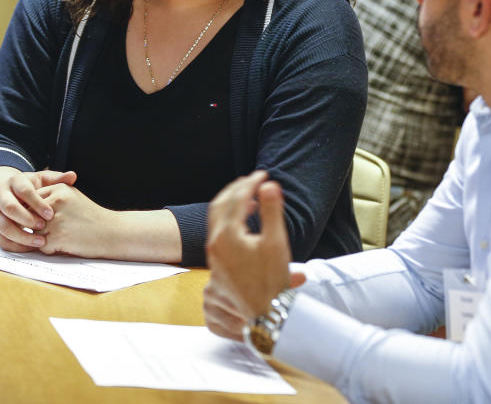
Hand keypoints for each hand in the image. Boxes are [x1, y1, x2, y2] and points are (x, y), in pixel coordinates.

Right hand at [0, 168, 75, 251]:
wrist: (7, 192)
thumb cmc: (30, 186)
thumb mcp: (41, 179)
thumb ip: (56, 178)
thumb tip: (72, 176)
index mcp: (15, 182)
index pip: (24, 191)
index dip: (37, 203)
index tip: (50, 214)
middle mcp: (2, 197)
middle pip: (9, 208)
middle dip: (26, 219)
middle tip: (43, 226)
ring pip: (4, 227)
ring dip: (21, 236)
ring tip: (41, 241)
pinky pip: (2, 240)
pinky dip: (16, 246)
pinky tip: (31, 248)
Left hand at [35, 183, 117, 257]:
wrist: (113, 232)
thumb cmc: (92, 217)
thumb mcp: (73, 197)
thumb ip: (51, 197)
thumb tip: (25, 206)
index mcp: (59, 189)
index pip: (32, 200)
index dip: (36, 213)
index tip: (49, 219)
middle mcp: (56, 202)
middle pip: (30, 217)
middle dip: (39, 226)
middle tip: (59, 229)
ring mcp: (56, 220)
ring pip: (34, 232)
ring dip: (44, 238)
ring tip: (64, 236)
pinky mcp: (57, 237)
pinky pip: (42, 246)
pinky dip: (51, 249)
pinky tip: (67, 244)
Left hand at [204, 171, 304, 339]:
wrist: (265, 314)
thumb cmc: (273, 281)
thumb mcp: (276, 242)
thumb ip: (271, 210)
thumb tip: (269, 184)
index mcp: (228, 235)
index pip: (237, 198)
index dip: (250, 183)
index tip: (263, 174)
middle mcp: (215, 244)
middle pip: (220, 205)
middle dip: (236, 189)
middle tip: (252, 180)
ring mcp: (214, 257)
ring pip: (216, 220)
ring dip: (231, 204)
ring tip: (249, 197)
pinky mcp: (217, 267)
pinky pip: (218, 234)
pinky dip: (228, 221)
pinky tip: (243, 225)